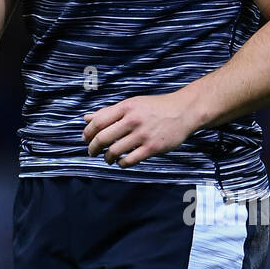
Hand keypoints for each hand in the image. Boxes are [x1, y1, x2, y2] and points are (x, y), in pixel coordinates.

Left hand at [82, 92, 200, 166]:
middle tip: (92, 152)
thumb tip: (86, 118)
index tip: (85, 139)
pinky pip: (129, 160)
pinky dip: (121, 164)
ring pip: (114, 151)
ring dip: (107, 158)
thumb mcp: (132, 104)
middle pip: (103, 138)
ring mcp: (143, 135)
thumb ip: (109, 112)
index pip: (98, 121)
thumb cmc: (155, 107)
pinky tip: (121, 162)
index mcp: (126, 107)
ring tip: (108, 158)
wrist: (184, 111)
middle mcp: (132, 120)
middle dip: (93, 148)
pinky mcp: (152, 148)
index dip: (88, 133)